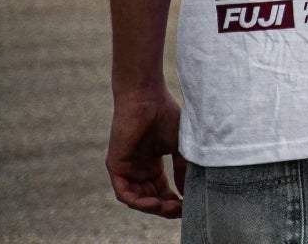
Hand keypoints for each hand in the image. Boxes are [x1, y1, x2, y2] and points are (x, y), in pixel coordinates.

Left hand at [107, 88, 184, 217]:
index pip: (161, 191)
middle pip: (151, 198)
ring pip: (138, 199)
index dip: (175, 201)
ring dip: (154, 207)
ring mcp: (126, 168)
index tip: (190, 205)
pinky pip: (124, 193)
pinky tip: (154, 203)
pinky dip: (138, 202)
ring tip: (170, 207)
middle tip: (182, 210)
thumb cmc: (166, 115)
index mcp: (152, 163)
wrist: (147, 98)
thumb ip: (183, 170)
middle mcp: (138, 169)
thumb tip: (189, 193)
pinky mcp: (116, 166)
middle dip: (166, 207)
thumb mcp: (180, 147)